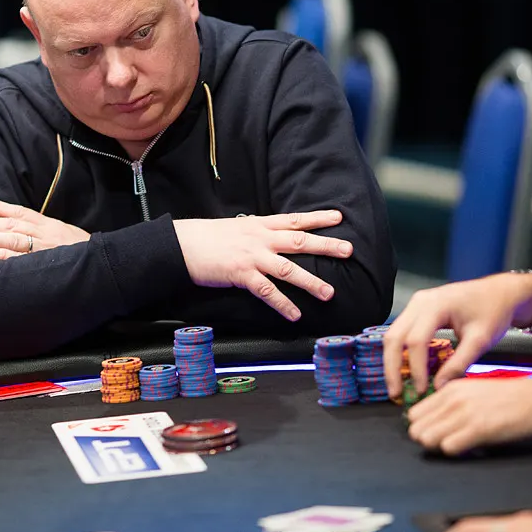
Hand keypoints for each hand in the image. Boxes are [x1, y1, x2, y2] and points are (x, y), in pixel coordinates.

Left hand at [0, 197, 88, 259]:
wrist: (107, 267)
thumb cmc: (82, 254)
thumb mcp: (65, 237)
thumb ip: (44, 233)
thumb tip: (19, 230)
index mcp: (49, 226)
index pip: (18, 213)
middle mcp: (46, 234)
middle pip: (9, 226)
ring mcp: (46, 249)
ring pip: (11, 240)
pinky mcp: (46, 265)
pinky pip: (20, 261)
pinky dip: (2, 258)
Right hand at [173, 211, 351, 320]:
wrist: (182, 245)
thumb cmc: (207, 237)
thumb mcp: (236, 227)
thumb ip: (256, 232)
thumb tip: (272, 238)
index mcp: (259, 224)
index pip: (294, 219)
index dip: (318, 218)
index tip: (338, 217)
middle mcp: (260, 238)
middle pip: (300, 241)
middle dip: (326, 245)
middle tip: (349, 250)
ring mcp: (252, 257)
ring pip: (289, 269)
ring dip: (311, 282)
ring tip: (329, 293)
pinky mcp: (242, 274)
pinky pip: (267, 291)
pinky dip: (283, 304)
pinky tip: (295, 315)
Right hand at [384, 272, 531, 397]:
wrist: (501, 293)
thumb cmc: (494, 312)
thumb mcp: (480, 340)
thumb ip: (459, 364)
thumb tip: (439, 387)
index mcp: (436, 305)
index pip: (416, 340)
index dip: (416, 368)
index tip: (421, 390)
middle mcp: (420, 301)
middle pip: (394, 336)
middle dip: (392, 367)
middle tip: (396, 393)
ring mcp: (416, 304)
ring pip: (393, 335)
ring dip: (393, 361)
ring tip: (397, 386)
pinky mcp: (417, 310)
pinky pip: (401, 332)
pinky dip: (400, 353)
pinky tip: (405, 371)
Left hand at [407, 376, 531, 454]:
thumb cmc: (510, 398)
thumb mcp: (473, 391)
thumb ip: (451, 404)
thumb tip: (434, 423)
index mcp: (450, 389)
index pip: (413, 414)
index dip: (422, 428)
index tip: (434, 434)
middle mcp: (452, 399)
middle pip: (416, 428)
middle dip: (427, 439)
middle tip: (445, 442)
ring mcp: (464, 413)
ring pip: (427, 438)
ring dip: (439, 447)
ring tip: (457, 445)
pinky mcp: (479, 428)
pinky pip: (448, 447)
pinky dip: (455, 452)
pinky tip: (468, 448)